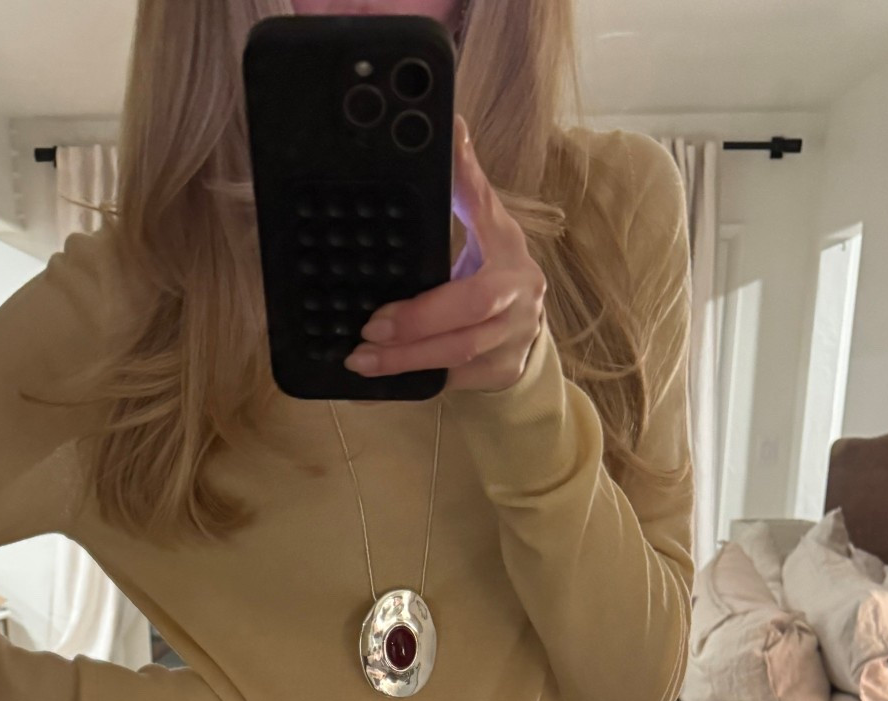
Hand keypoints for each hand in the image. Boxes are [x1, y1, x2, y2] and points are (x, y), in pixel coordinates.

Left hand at [343, 115, 546, 392]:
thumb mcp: (488, 229)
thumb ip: (467, 186)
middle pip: (471, 310)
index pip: (486, 221)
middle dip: (418, 320)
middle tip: (370, 325)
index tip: (423, 201)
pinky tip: (371, 388)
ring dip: (407, 359)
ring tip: (361, 360)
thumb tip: (453, 125)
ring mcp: (512, 342)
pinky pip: (447, 383)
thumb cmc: (498, 275)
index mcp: (511, 253)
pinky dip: (408, 385)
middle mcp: (520, 299)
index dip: (459, 201)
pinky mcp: (497, 375)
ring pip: (459, 355)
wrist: (527, 335)